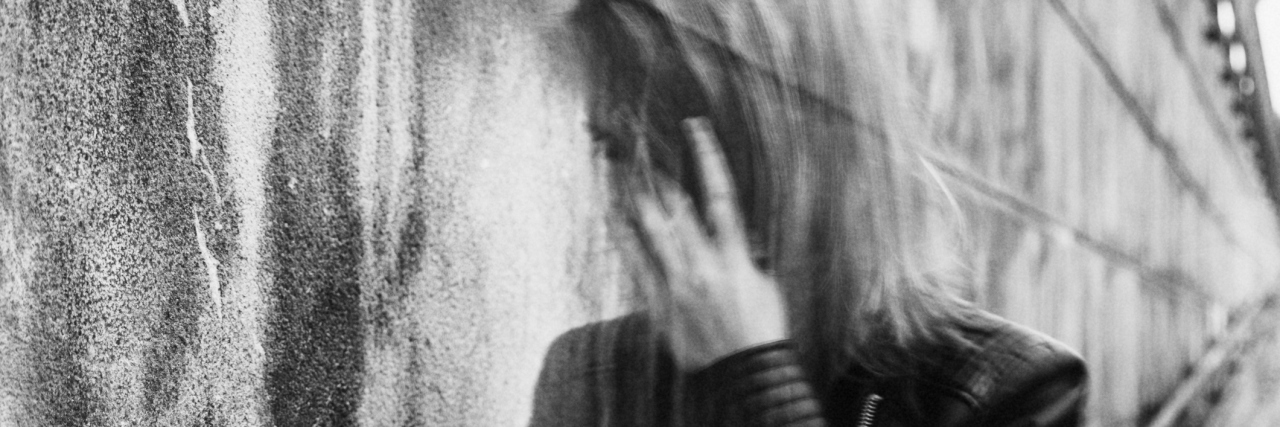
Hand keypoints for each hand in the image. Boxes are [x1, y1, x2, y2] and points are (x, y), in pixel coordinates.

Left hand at [633, 117, 788, 371]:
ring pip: (649, 228)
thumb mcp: (765, 281)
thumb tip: (733, 230)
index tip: (694, 126)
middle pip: (673, 204)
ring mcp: (678, 283)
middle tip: (636, 139)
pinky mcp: (660, 302)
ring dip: (631, 193)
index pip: (720, 194)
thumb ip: (745, 251)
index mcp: (734, 254)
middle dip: (655, 169)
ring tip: (615, 164)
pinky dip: (623, 235)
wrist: (746, 369)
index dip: (707, 156)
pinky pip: (636, 262)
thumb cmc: (762, 327)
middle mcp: (703, 263)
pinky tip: (611, 213)